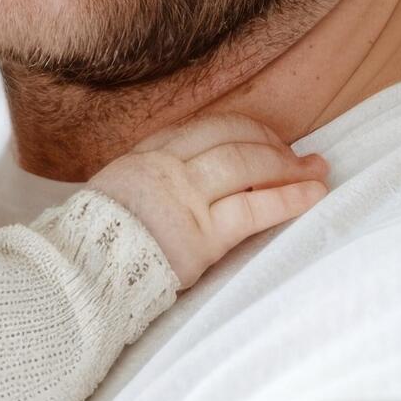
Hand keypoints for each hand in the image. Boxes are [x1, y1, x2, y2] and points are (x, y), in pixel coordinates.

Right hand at [88, 114, 327, 289]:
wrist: (82, 273)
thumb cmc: (101, 239)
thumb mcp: (120, 187)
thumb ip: (154, 171)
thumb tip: (195, 168)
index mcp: (148, 154)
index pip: (205, 128)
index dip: (244, 129)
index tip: (268, 139)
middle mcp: (168, 168)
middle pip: (231, 138)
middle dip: (273, 144)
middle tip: (303, 156)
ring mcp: (184, 199)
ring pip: (245, 165)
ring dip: (288, 166)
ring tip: (318, 171)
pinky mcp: (200, 236)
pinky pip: (252, 210)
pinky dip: (287, 199)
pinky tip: (312, 196)